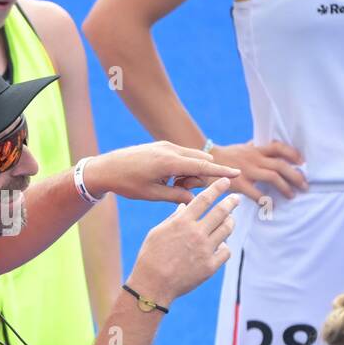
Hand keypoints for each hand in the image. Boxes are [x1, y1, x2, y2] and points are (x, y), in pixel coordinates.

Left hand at [82, 142, 239, 203]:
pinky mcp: (161, 146)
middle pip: (201, 161)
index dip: (221, 171)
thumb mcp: (152, 194)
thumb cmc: (127, 183)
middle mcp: (170, 149)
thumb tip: (194, 198)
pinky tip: (166, 177)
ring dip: (190, 172)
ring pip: (191, 158)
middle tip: (180, 188)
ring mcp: (166, 145)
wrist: (106, 167)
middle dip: (200, 176)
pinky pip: (181, 155)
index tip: (237, 173)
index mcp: (169, 162)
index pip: (202, 166)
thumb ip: (176, 196)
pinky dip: (181, 167)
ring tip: (170, 184)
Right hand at [128, 178, 240, 302]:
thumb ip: (173, 219)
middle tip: (236, 198)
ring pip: (227, 229)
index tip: (225, 182)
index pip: (204, 199)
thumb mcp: (157, 232)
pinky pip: (226, 251)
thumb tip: (184, 208)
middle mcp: (196, 233)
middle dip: (231, 202)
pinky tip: (221, 245)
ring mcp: (205, 250)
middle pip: (221, 211)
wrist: (153, 284)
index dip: (217, 188)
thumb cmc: (151, 257)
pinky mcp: (210, 266)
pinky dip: (224, 246)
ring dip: (230, 222)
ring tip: (229, 220)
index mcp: (182, 222)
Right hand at [209, 141, 307, 202]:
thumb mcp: (241, 148)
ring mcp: (246, 171)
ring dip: (285, 187)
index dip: (293, 153)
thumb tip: (263, 145)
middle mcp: (253, 158)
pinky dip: (265, 200)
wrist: (203, 161)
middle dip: (295, 175)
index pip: (278, 147)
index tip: (302, 162)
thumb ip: (253, 147)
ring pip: (273, 177)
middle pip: (280, 164)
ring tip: (292, 195)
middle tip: (305, 185)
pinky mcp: (238, 183)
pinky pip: (255, 193)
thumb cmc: (224, 156)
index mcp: (255, 150)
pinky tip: (270, 205)